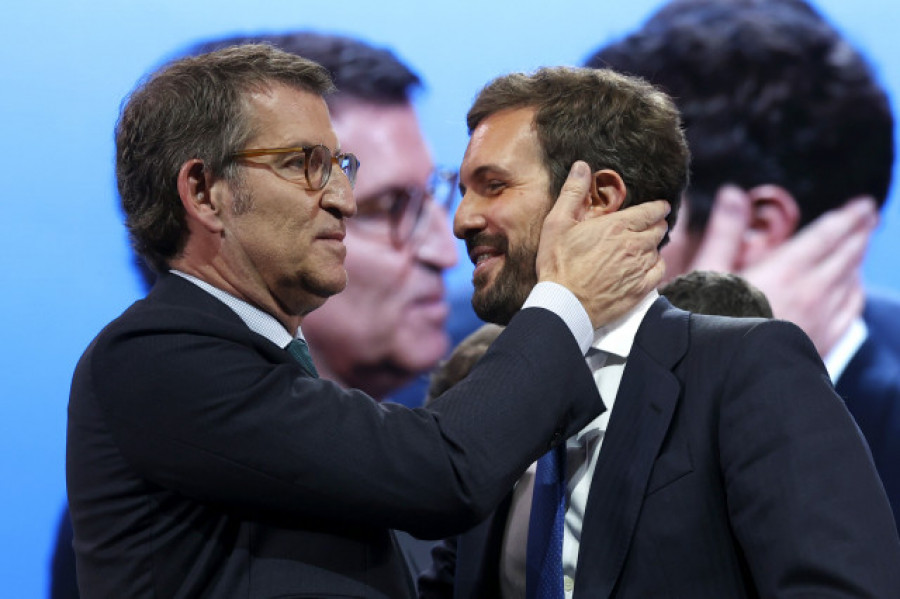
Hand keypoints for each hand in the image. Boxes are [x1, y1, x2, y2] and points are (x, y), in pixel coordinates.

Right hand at [536, 161, 669, 327]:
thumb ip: (573, 193)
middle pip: (659, 229)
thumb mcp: (557, 223)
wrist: (564, 305)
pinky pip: (659, 271)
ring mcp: (639, 268)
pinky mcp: (640, 289)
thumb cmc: (557, 264)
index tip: (659, 207)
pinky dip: (655, 265)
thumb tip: (582, 166)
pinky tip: (644, 266)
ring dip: (652, 246)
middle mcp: (634, 245)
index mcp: (617, 226)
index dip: (657, 207)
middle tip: (649, 225)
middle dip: (656, 224)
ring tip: (641, 247)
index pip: (651, 210)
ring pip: (658, 250)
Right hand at [687, 186, 876, 355]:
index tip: (863, 205)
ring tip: (860, 247)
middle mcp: (811, 292)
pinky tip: (853, 289)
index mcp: (785, 269)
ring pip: (851, 282)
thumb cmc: (708, 320)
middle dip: (859, 233)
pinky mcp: (821, 343)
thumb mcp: (708, 271)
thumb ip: (725, 231)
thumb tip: (732, 193)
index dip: (848, 217)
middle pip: (846, 255)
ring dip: (858, 260)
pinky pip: (851, 311)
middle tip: (869, 216)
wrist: (726, 373)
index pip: (827, 235)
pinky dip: (856, 292)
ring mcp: (821, 320)